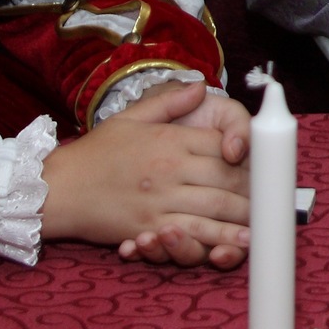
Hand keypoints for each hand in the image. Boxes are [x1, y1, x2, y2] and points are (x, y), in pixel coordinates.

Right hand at [38, 79, 248, 265]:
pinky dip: (218, 239)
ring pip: (215, 208)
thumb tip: (199, 85)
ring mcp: (161, 199)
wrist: (58, 188)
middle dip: (252, 192)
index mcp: (169, 140)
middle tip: (270, 201)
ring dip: (244, 218)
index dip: (246, 158)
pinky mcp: (150, 225)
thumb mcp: (130, 118)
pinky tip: (236, 243)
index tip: (261, 167)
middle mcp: (169, 168)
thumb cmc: (94, 154)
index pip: (220, 146)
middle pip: (225, 179)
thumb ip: (169, 103)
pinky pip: (193, 234)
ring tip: (264, 226)